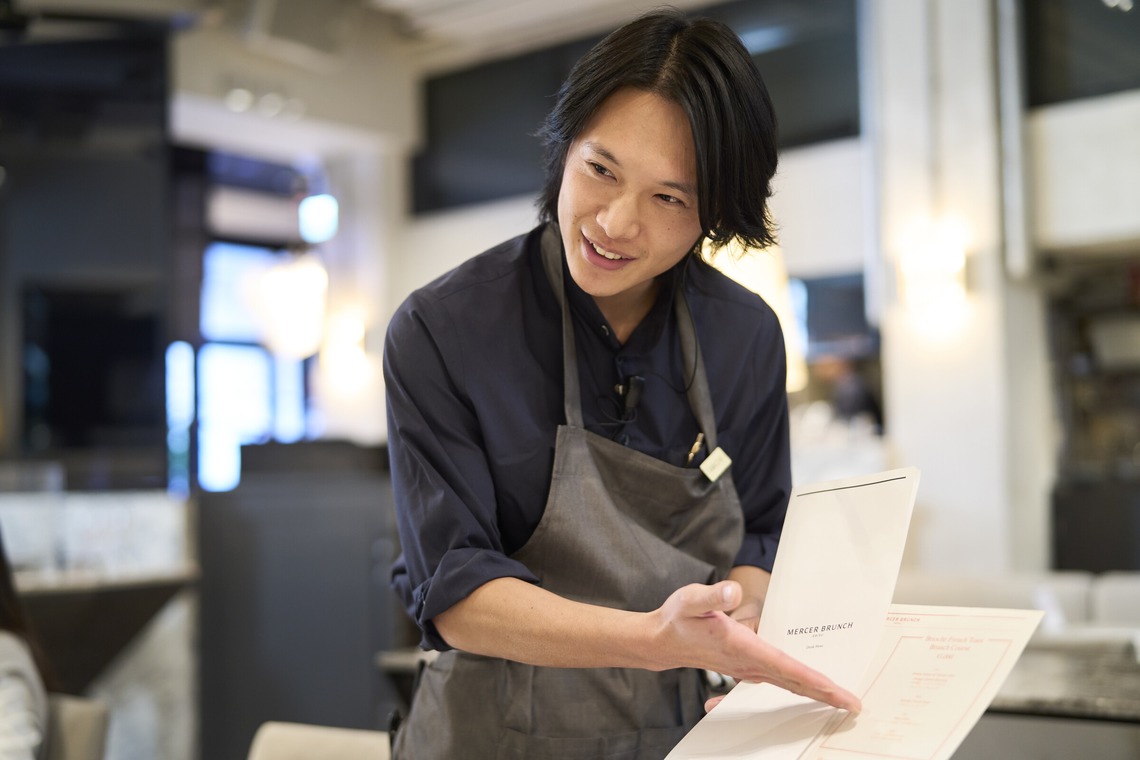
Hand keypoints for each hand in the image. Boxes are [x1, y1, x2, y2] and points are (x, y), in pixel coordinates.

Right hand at [650, 581, 861, 713]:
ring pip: (787, 682)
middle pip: (794, 681)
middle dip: (825, 694)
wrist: (660, 641)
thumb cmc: (676, 618)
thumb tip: (733, 592)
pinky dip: (795, 685)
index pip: (788, 668)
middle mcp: (748, 663)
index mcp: (742, 648)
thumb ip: (713, 596)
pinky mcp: (743, 667)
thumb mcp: (690, 600)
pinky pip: (776, 679)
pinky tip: (807, 688)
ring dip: (813, 690)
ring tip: (838, 697)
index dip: (817, 682)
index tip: (841, 696)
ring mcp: (746, 669)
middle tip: (853, 705)